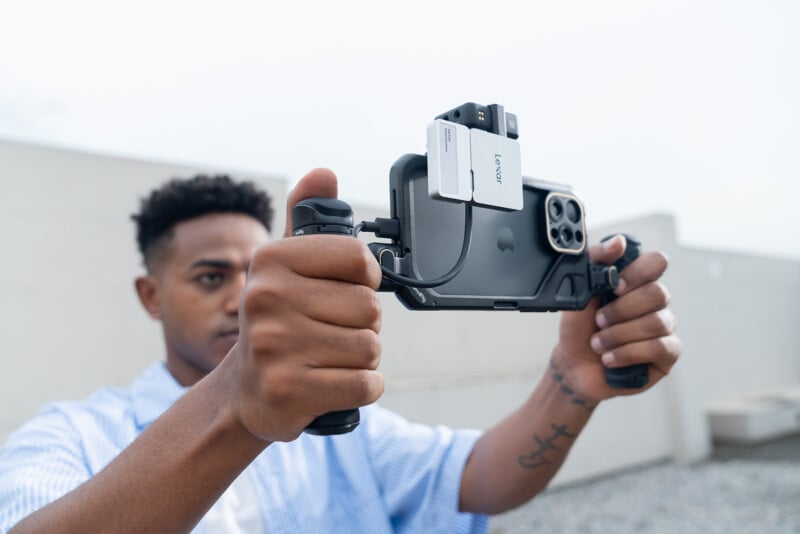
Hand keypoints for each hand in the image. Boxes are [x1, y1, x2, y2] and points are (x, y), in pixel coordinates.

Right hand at [231, 168, 383, 441]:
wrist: (246, 391)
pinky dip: (362, 386)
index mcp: (271, 260)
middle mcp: (267, 299)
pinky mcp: (289, 390)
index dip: (365, 277)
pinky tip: (332, 382)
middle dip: (361, 324)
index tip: (348, 287)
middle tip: (329, 330)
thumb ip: (306, 219)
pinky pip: (365, 383)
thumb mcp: (284, 267)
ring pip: (370, 347)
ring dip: (360, 356)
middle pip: (369, 307)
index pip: (358, 258)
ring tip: (327, 356)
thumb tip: (324, 174)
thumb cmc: (278, 322)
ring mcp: (275, 347)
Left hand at [552, 235, 680, 403]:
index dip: (638, 272)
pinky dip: (629, 353)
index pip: (656, 263)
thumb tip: (618, 242)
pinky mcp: (666, 354)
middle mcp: (654, 303)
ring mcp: (663, 328)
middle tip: (599, 321)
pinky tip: (610, 358)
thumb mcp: (579, 292)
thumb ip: (595, 262)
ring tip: (598, 344)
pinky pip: (659, 347)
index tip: (614, 286)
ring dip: (619, 335)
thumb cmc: (579, 326)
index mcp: (636, 282)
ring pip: (657, 322)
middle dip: (622, 310)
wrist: (573, 363)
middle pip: (658, 293)